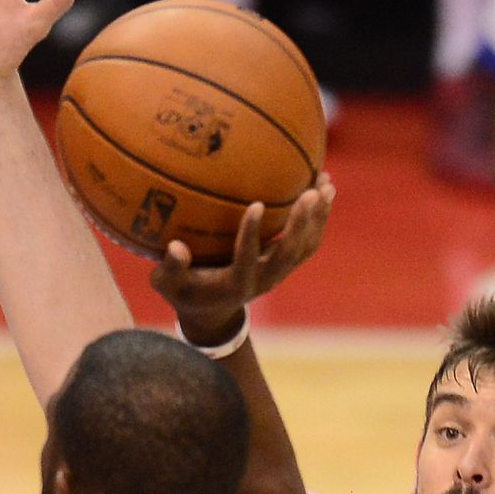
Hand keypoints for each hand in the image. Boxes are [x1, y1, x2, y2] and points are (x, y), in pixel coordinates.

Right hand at [151, 173, 333, 342]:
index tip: (256, 204)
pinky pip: (308, 242)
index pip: (247, 259)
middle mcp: (263, 280)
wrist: (212, 311)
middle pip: (289, 254)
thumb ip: (170, 268)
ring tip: (325, 182)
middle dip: (300, 224)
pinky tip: (325, 188)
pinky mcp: (285, 264)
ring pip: (305, 247)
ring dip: (318, 217)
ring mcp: (278, 273)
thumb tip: (176, 248)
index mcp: (235, 284)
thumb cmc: (184, 292)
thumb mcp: (169, 285)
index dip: (252, 234)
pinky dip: (319, 217)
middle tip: (309, 192)